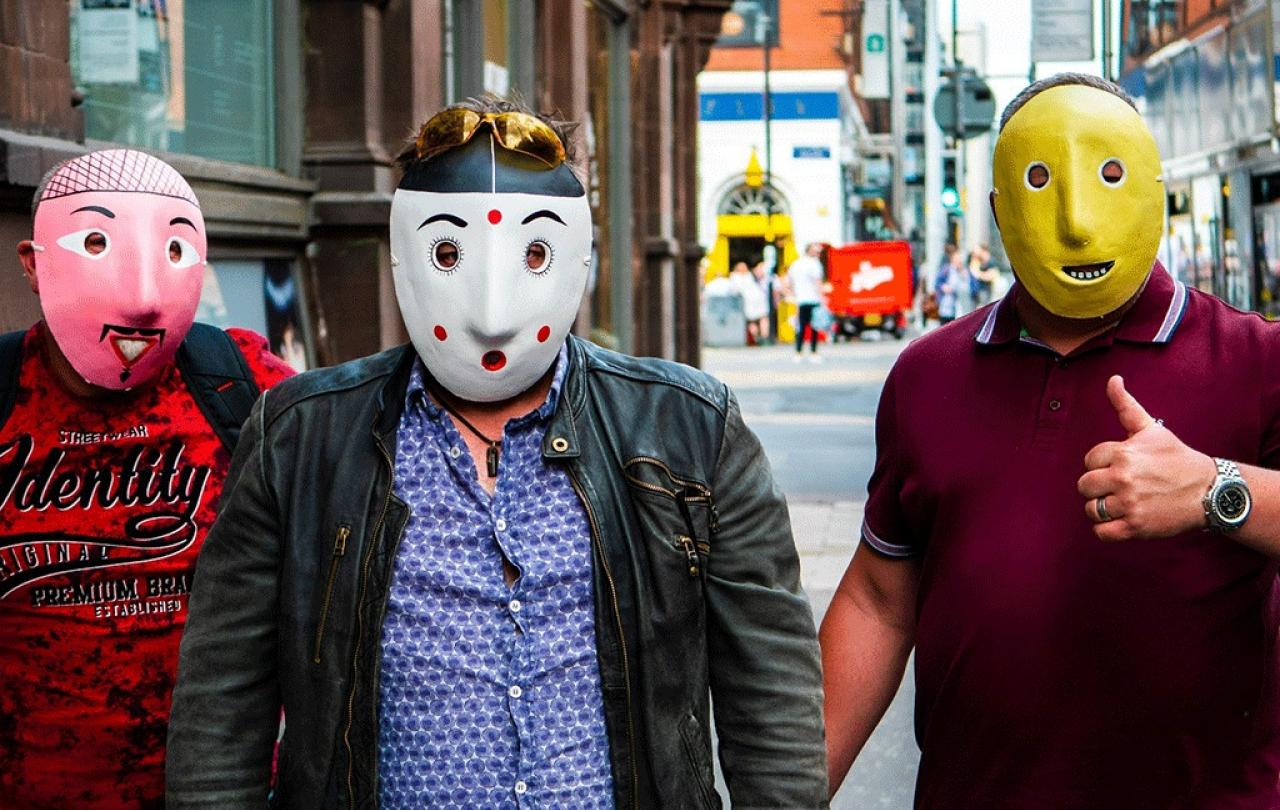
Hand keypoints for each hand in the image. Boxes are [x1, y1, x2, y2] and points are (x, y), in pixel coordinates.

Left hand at [1077, 375, 1213, 540]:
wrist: (1209, 491)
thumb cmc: (1176, 459)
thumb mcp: (1151, 429)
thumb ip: (1125, 406)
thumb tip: (1112, 379)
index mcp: (1123, 453)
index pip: (1089, 460)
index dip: (1102, 464)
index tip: (1121, 467)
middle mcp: (1123, 478)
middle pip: (1084, 485)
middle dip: (1098, 487)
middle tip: (1119, 487)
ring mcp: (1129, 503)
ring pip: (1091, 509)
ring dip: (1102, 508)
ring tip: (1121, 503)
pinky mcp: (1135, 526)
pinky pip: (1101, 532)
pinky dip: (1107, 529)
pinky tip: (1121, 520)